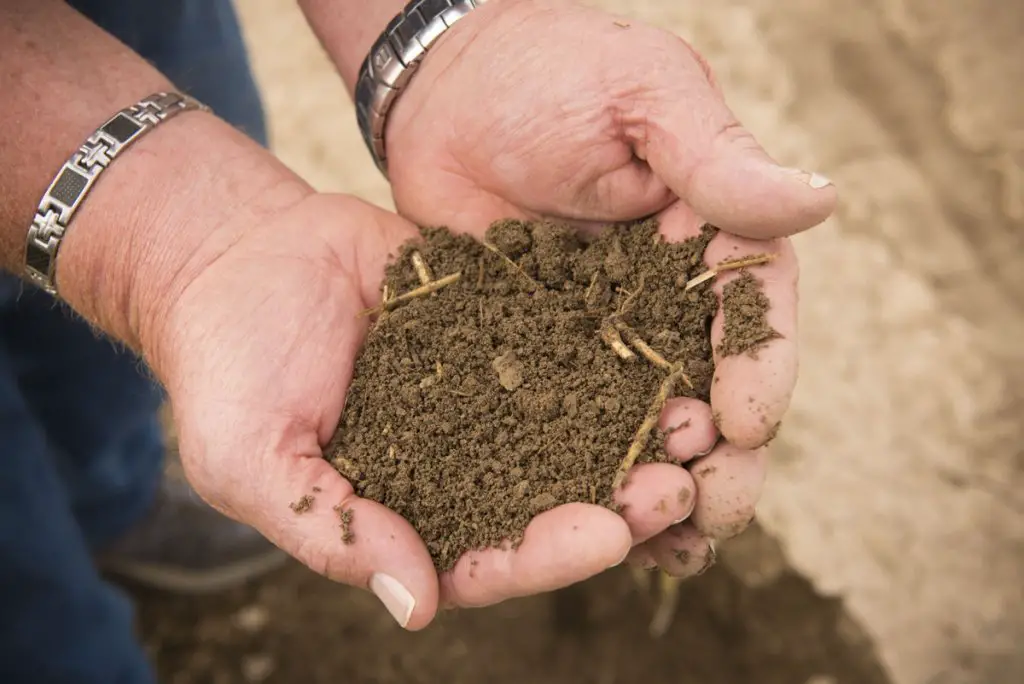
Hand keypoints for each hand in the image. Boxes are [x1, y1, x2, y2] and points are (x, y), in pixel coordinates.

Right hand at [148, 193, 716, 625]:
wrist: (238, 259)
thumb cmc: (229, 370)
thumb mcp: (252, 459)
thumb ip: (332, 530)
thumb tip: (417, 605)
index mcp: (410, 516)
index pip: (491, 558)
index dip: (549, 554)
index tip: (606, 535)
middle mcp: (463, 465)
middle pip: (554, 499)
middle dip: (619, 500)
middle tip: (677, 483)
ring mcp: (489, 396)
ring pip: (575, 426)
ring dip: (632, 431)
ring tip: (690, 419)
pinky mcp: (503, 328)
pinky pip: (565, 343)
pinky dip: (611, 350)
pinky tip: (660, 342)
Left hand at [382, 0, 824, 571]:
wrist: (448, 91)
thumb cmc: (554, 73)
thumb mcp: (645, 96)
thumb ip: (717, 158)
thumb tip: (822, 202)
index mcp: (710, 237)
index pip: (753, 315)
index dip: (761, 372)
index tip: (745, 421)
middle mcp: (664, 300)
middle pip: (710, 389)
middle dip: (717, 454)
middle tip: (707, 505)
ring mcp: (601, 338)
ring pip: (646, 426)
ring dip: (663, 487)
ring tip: (668, 546)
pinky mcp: (538, 361)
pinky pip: (571, 429)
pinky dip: (588, 479)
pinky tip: (596, 533)